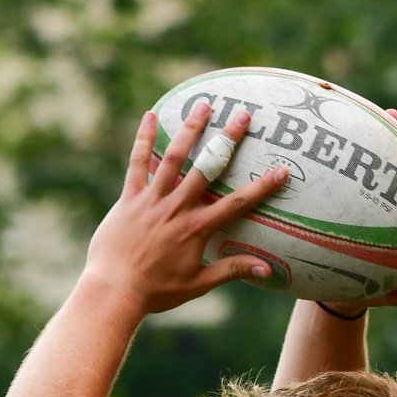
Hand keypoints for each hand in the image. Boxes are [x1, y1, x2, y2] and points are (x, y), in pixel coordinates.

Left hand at [81, 102, 289, 317]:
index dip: (262, 187)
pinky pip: (137, 162)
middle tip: (243, 115)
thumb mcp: (199, 285)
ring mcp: (152, 200)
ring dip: (190, 129)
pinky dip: (144, 138)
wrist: (114, 289)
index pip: (237, 204)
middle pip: (208, 167)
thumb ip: (232, 270)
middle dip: (228, 139)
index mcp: (197, 229)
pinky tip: (151, 115)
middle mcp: (177, 208)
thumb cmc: (157, 291)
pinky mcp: (130, 198)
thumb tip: (267, 269)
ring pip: (174, 157)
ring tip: (204, 104)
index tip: (282, 170)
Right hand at [317, 115, 396, 317]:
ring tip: (392, 114)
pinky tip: (352, 124)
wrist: (332, 285)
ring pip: (389, 165)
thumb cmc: (358, 291)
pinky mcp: (355, 194)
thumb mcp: (377, 295)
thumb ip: (395, 296)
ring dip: (392, 138)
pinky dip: (358, 148)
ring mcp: (377, 198)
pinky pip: (358, 168)